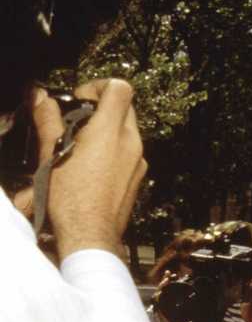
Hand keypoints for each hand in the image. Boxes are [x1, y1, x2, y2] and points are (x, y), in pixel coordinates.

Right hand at [31, 79, 146, 259]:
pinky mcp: (139, 176)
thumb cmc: (69, 198)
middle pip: (125, 107)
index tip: (80, 98)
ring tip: (81, 145)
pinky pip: (130, 151)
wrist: (91, 235)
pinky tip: (93, 164)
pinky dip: (114, 148)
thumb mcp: (50, 154)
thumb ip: (48, 121)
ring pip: (128, 130)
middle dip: (102, 107)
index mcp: (110, 132)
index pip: (120, 88)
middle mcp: (131, 143)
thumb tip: (41, 97)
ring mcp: (139, 161)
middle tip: (77, 121)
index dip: (98, 86)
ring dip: (107, 129)